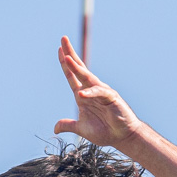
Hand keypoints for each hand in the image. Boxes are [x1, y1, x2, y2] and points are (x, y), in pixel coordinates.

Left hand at [52, 36, 143, 150]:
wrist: (122, 137)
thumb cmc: (104, 131)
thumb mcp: (81, 128)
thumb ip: (68, 125)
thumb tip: (55, 129)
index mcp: (83, 95)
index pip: (72, 76)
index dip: (65, 63)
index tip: (59, 49)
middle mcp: (91, 90)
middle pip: (79, 69)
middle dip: (70, 54)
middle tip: (63, 39)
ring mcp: (102, 92)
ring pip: (88, 77)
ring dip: (77, 68)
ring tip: (67, 59)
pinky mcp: (111, 98)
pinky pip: (99, 93)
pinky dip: (90, 93)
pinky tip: (81, 94)